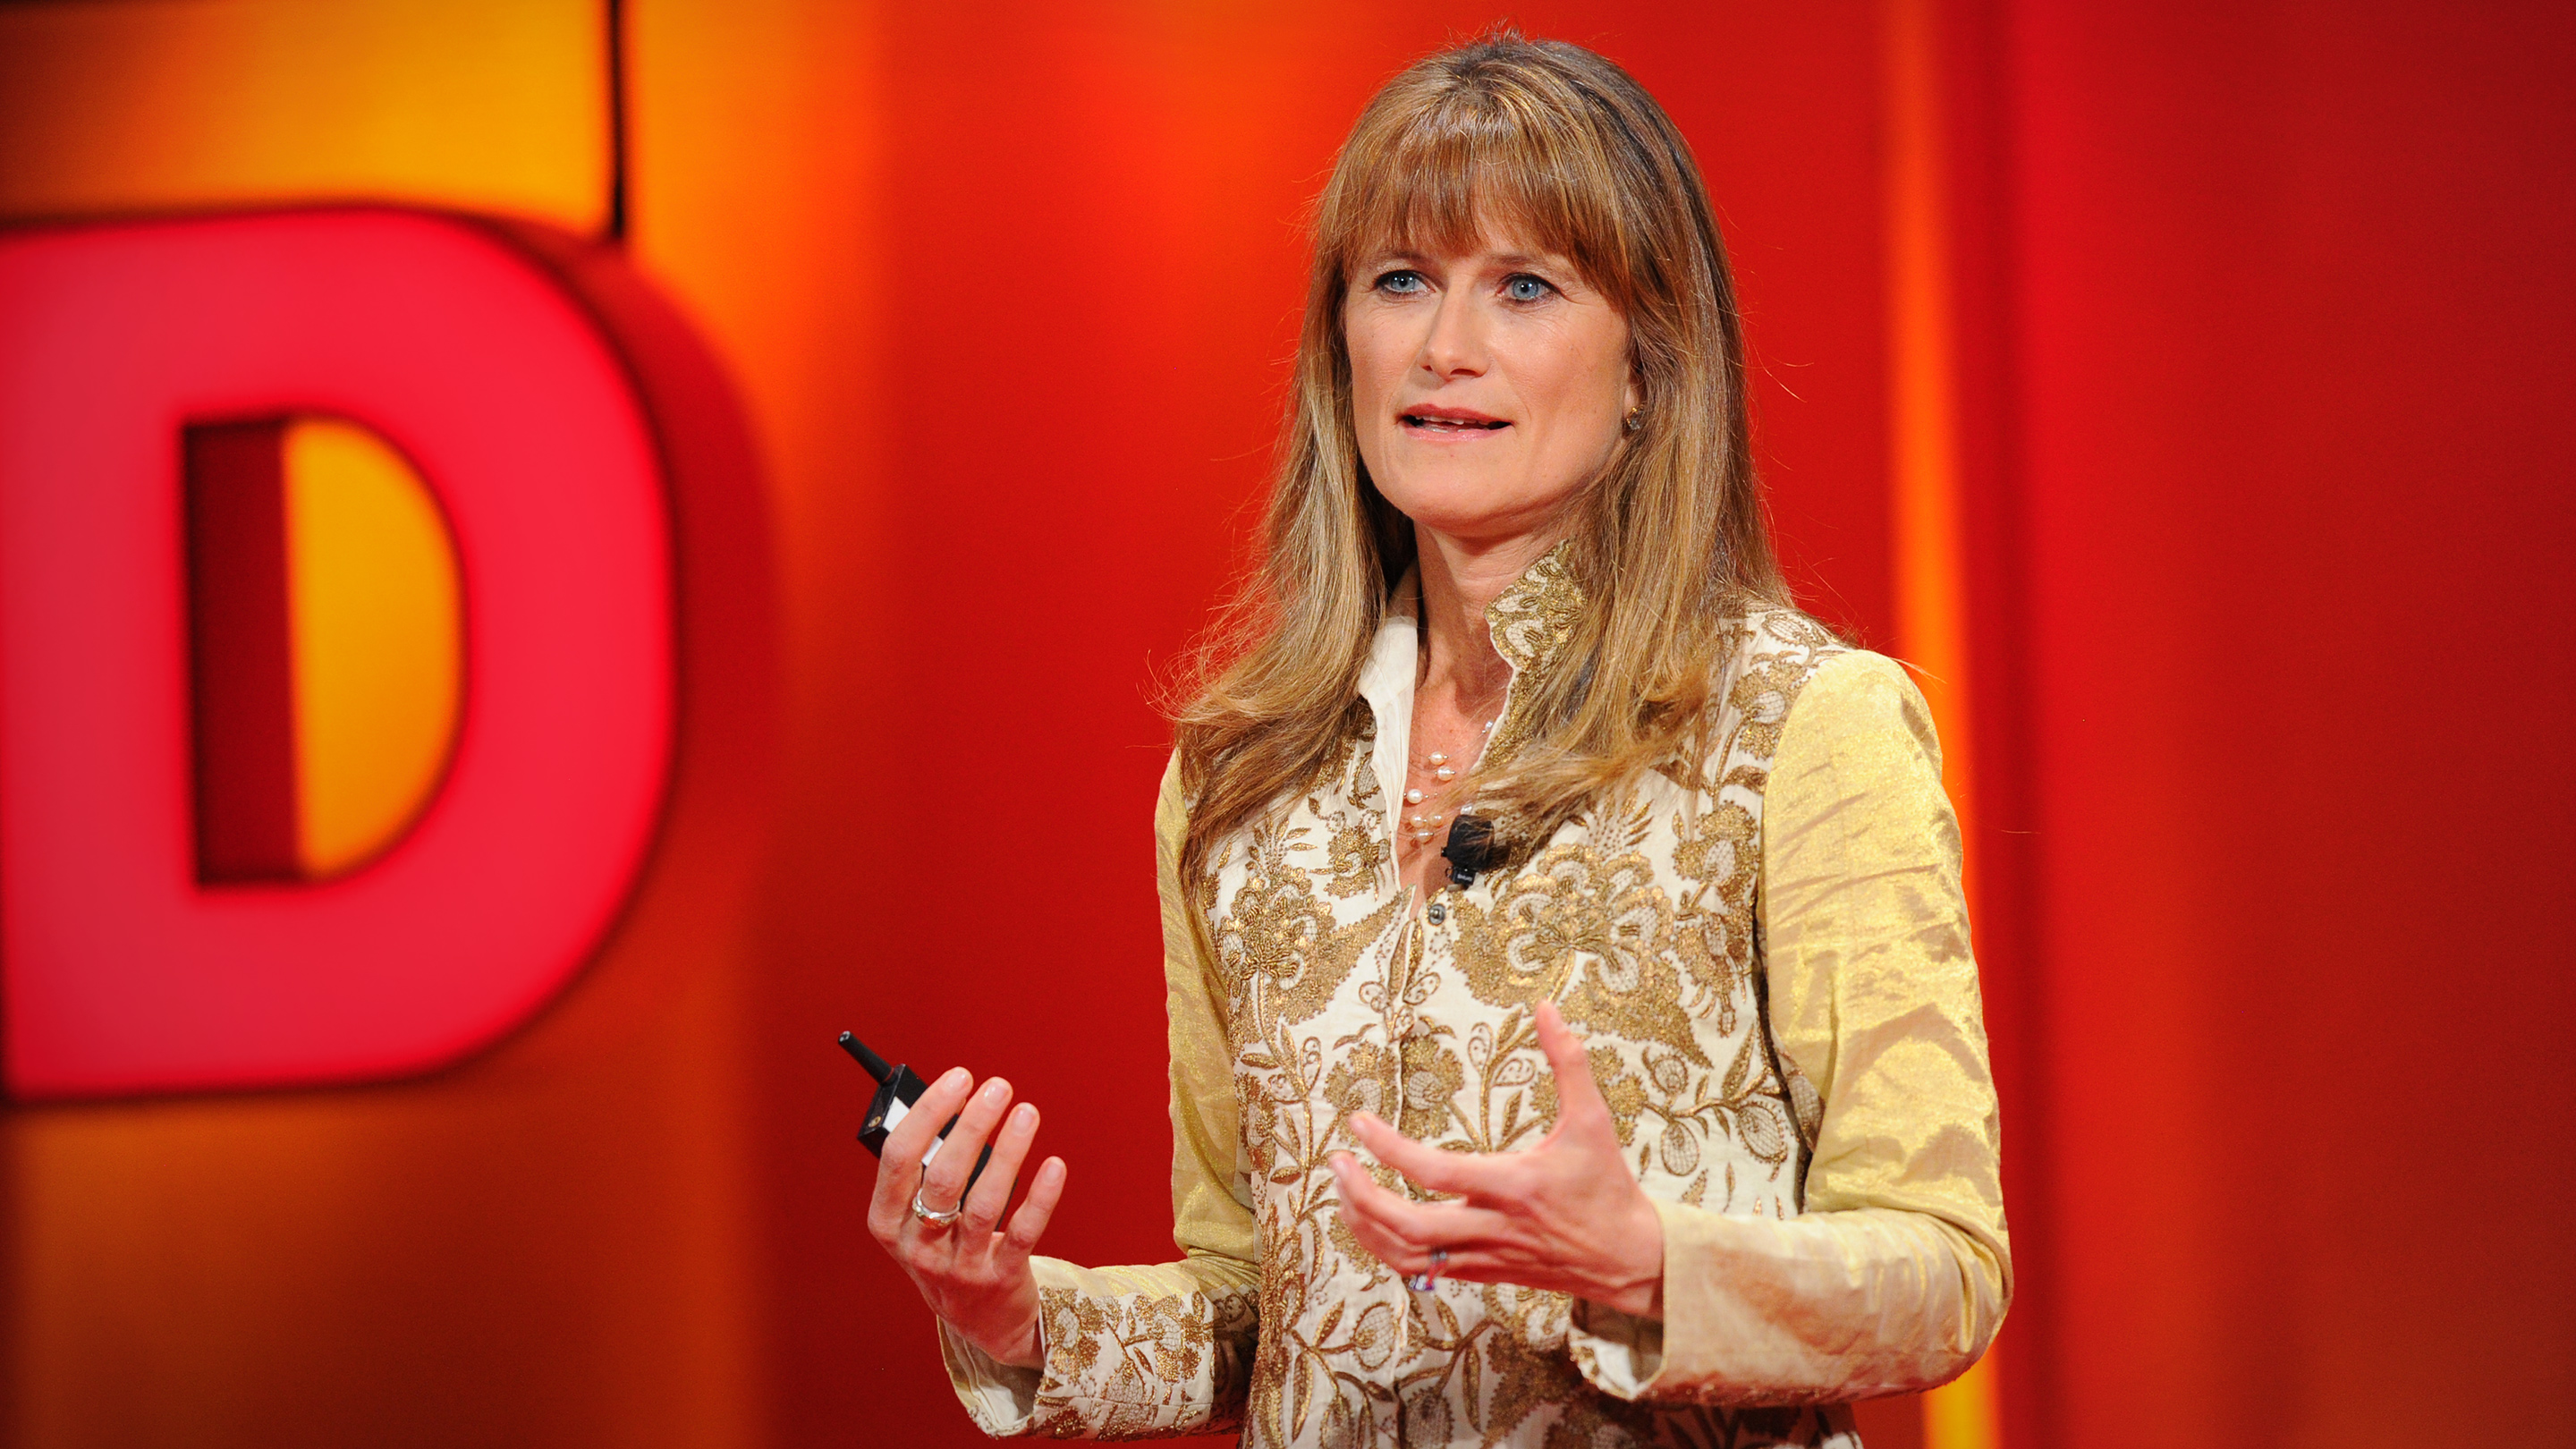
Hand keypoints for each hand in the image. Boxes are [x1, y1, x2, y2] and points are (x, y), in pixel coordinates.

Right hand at [866, 1067, 1066, 1368]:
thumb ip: (927, 1170)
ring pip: (983, 1204)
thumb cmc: (947, 1248)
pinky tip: (1054, 1164)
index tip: (958, 1079)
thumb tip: (958, 1101)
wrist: (981, 1321)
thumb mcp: (918, 1218)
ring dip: (1007, 1153)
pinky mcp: (1001, 1280)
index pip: (898, 1159)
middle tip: (998, 1088)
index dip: (927, 1114)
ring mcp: (959, 1268)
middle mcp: (918, 1248)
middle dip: (970, 1126)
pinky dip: (1040, 1197)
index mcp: (888, 1223)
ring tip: (1026, 1112)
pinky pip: (1022, 1233)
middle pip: (942, 1178)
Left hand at [1330, 1000, 1664, 1317]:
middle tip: (1337, 1163)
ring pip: (1407, 1258)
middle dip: (1363, 1197)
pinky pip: (1420, 1271)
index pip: (1438, 1173)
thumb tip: (1546, 1008)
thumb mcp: (1593, 1120)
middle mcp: (1494, 1227)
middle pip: (1410, 1228)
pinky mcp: (1481, 1273)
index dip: (1391, 1149)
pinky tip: (1371, 1220)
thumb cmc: (1607, 1185)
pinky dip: (1386, 1247)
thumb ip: (1569, 1062)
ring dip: (1365, 1226)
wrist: (1628, 1259)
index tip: (1358, 1122)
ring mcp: (1484, 1256)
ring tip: (1345, 1189)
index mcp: (1515, 1186)